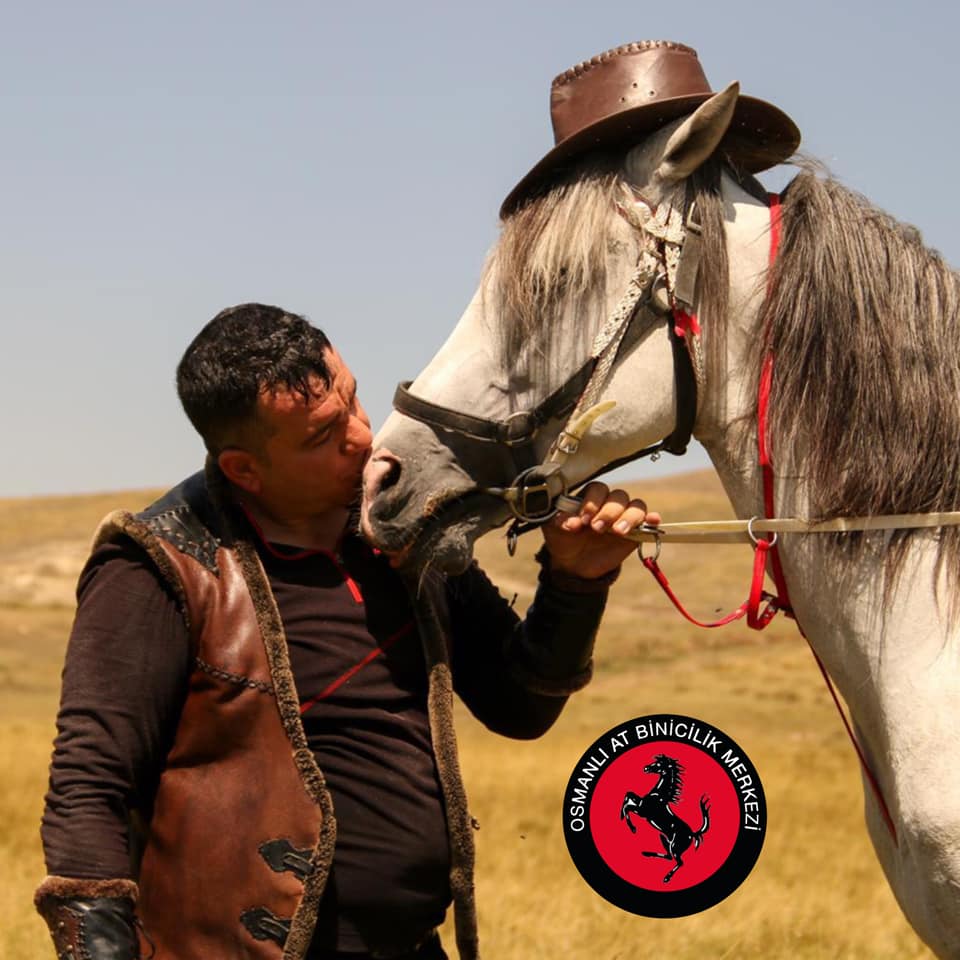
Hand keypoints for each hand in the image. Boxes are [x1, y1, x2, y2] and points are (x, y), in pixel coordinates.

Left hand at [541, 481, 659, 579]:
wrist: (574, 565)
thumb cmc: (564, 540)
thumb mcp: (554, 530)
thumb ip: (559, 521)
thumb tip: (569, 522)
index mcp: (590, 498)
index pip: (597, 489)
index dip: (592, 502)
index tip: (583, 519)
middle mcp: (609, 504)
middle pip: (618, 496)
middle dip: (608, 512)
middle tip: (596, 529)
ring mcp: (624, 517)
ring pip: (636, 505)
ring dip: (628, 517)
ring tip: (617, 532)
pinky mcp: (636, 533)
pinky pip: (649, 521)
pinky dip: (652, 519)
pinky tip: (652, 521)